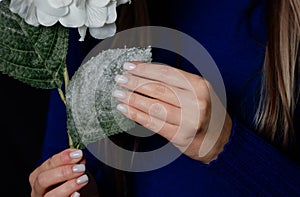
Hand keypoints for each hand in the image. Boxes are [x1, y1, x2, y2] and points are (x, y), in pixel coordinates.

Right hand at [29, 148, 96, 196]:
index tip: (78, 154)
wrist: (85, 196)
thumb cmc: (78, 186)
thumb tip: (78, 155)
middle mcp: (38, 190)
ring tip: (84, 179)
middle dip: (63, 172)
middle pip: (42, 179)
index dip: (63, 158)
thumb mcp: (77, 173)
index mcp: (40, 175)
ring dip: (68, 186)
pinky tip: (77, 194)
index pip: (48, 164)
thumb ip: (76, 164)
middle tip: (81, 168)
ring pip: (50, 195)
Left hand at [113, 62, 231, 163]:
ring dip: (131, 99)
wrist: (220, 139)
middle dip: (134, 83)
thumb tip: (145, 72)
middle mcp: (195, 102)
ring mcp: (188, 121)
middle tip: (119, 79)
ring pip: (152, 106)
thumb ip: (177, 82)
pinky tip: (124, 109)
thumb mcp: (198, 90)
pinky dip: (135, 115)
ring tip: (118, 93)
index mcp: (199, 86)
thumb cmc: (206, 110)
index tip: (129, 66)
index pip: (166, 73)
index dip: (145, 69)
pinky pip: (152, 123)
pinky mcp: (180, 136)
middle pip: (157, 89)